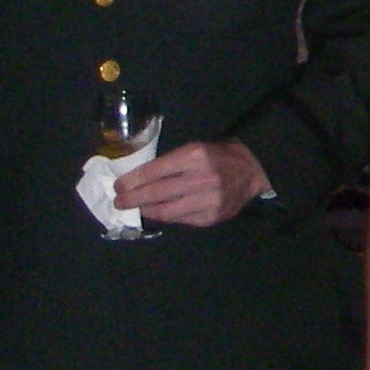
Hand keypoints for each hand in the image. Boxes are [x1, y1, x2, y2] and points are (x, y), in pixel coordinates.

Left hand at [113, 139, 271, 226]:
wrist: (251, 170)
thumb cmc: (216, 156)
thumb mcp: (194, 149)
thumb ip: (170, 164)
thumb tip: (138, 180)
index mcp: (194, 156)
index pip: (155, 171)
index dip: (132, 180)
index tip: (118, 185)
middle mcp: (201, 179)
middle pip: (157, 193)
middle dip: (133, 199)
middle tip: (119, 202)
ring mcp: (207, 201)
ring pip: (167, 211)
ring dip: (146, 211)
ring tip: (134, 209)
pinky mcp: (211, 217)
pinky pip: (181, 220)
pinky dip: (166, 217)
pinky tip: (158, 213)